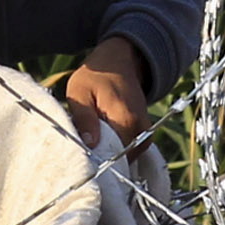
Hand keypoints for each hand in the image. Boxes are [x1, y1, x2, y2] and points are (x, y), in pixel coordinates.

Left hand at [64, 35, 150, 150]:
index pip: (115, 155)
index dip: (97, 162)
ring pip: (127, 157)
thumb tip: (90, 145)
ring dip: (110, 155)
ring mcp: (145, 131)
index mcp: (125, 119)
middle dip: (103, 159)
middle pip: (122, 159)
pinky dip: (118, 150)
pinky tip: (104, 141)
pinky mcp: (144, 132)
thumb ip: (84, 118)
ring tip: (93, 142)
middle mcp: (141, 128)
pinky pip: (131, 150)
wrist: (119, 62)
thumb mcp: (79, 91)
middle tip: (83, 151)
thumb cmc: (95, 76)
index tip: (82, 160)